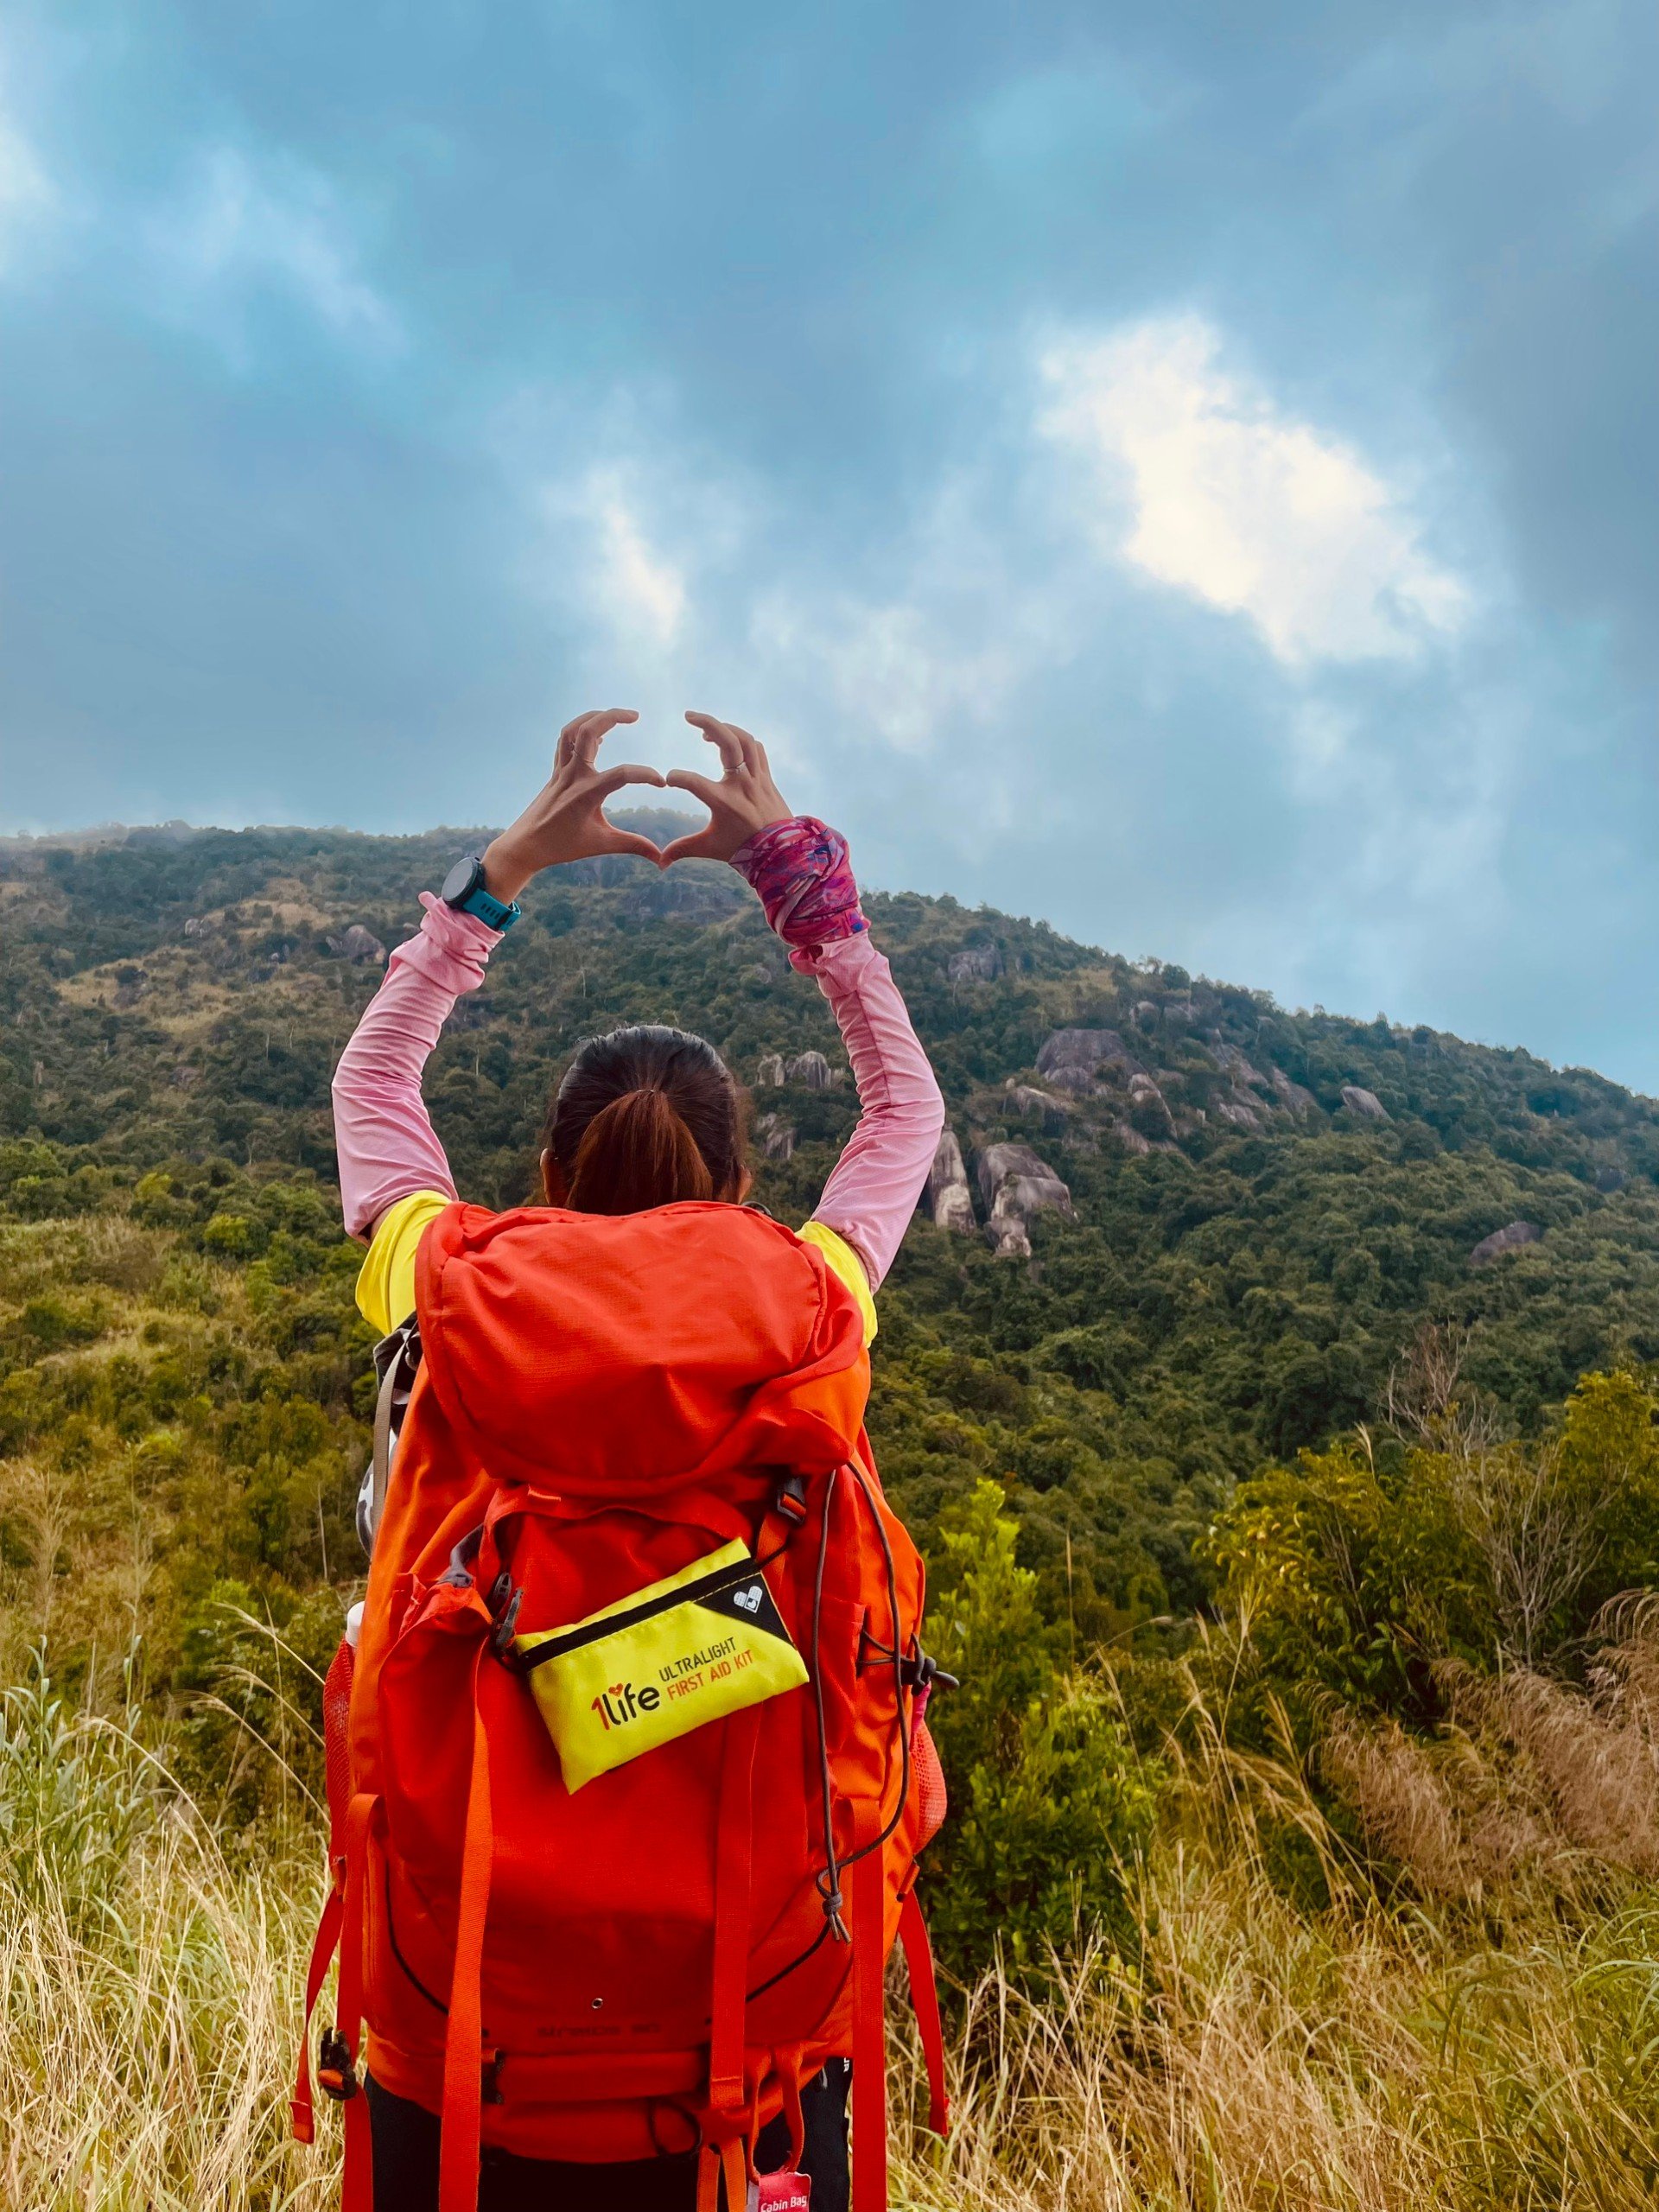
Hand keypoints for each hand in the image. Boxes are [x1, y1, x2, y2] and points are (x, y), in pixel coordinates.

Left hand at [482, 710, 664, 900]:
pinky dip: (581, 731)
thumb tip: (660, 858)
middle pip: (588, 732)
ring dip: (593, 717)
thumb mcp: (601, 844)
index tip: (662, 783)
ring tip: (616, 716)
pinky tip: (598, 734)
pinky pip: (565, 741)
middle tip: (636, 715)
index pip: (622, 774)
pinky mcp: (555, 771)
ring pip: (572, 730)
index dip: (646, 774)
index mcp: (586, 794)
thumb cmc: (561, 846)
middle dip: (612, 717)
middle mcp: (572, 776)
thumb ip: (633, 845)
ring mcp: (561, 771)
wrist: (525, 845)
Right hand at [660, 712, 793, 865]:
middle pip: (728, 743)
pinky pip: (757, 749)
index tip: (668, 778)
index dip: (678, 777)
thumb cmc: (745, 849)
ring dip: (726, 728)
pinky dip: (743, 740)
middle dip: (708, 724)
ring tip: (707, 729)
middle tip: (689, 716)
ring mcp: (757, 779)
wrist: (784, 852)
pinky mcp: (766, 777)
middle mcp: (742, 785)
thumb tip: (659, 863)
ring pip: (745, 740)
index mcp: (725, 802)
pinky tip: (729, 742)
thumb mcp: (711, 848)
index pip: (695, 782)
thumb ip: (683, 849)